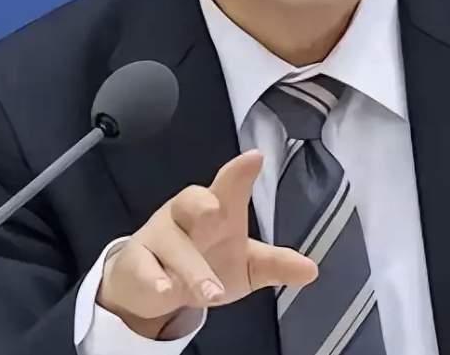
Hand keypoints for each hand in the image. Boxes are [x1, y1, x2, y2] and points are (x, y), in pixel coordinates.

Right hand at [96, 150, 316, 338]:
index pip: (229, 184)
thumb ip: (275, 264)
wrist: (154, 285)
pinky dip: (154, 278)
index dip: (240, 171)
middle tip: (217, 213)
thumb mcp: (246, 266)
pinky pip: (143, 267)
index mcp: (217, 207)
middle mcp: (186, 215)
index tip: (255, 157)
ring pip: (174, 244)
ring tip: (211, 292)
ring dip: (192, 268)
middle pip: (192, 200)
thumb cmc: (205, 259)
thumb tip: (312, 270)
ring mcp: (159, 236)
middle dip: (203, 205)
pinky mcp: (137, 261)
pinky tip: (166, 289)